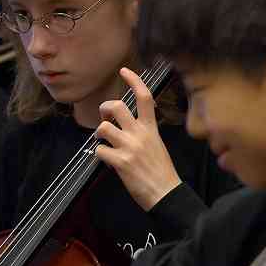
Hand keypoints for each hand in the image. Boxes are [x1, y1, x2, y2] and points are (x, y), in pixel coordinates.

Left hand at [94, 67, 181, 210]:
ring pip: (103, 128)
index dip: (134, 81)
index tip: (124, 71)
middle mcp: (140, 134)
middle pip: (116, 107)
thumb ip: (143, 133)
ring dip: (98, 135)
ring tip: (103, 142)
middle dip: (104, 108)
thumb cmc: (162, 172)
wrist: (166, 194)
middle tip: (104, 118)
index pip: (144, 97)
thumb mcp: (157, 145)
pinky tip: (106, 160)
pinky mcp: (121, 162)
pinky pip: (99, 151)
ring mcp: (129, 147)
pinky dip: (98, 155)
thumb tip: (125, 129)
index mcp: (151, 129)